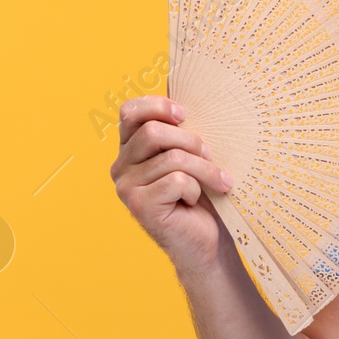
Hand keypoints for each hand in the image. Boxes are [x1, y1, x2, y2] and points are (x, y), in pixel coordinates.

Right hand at [109, 94, 234, 276]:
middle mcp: (121, 166)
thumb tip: (192, 97)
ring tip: (217, 181)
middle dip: (191, 141)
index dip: (157, 106)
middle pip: (152, 132)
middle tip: (210, 155)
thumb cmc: (202, 195)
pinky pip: (176, 181)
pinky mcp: (139, 206)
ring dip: (204, 169)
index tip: (184, 115)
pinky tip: (194, 201)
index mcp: (131, 149)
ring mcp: (126, 187)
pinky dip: (195, 189)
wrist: (206, 241)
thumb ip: (181, 132)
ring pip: (171, 158)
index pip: (130, 111)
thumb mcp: (191, 157)